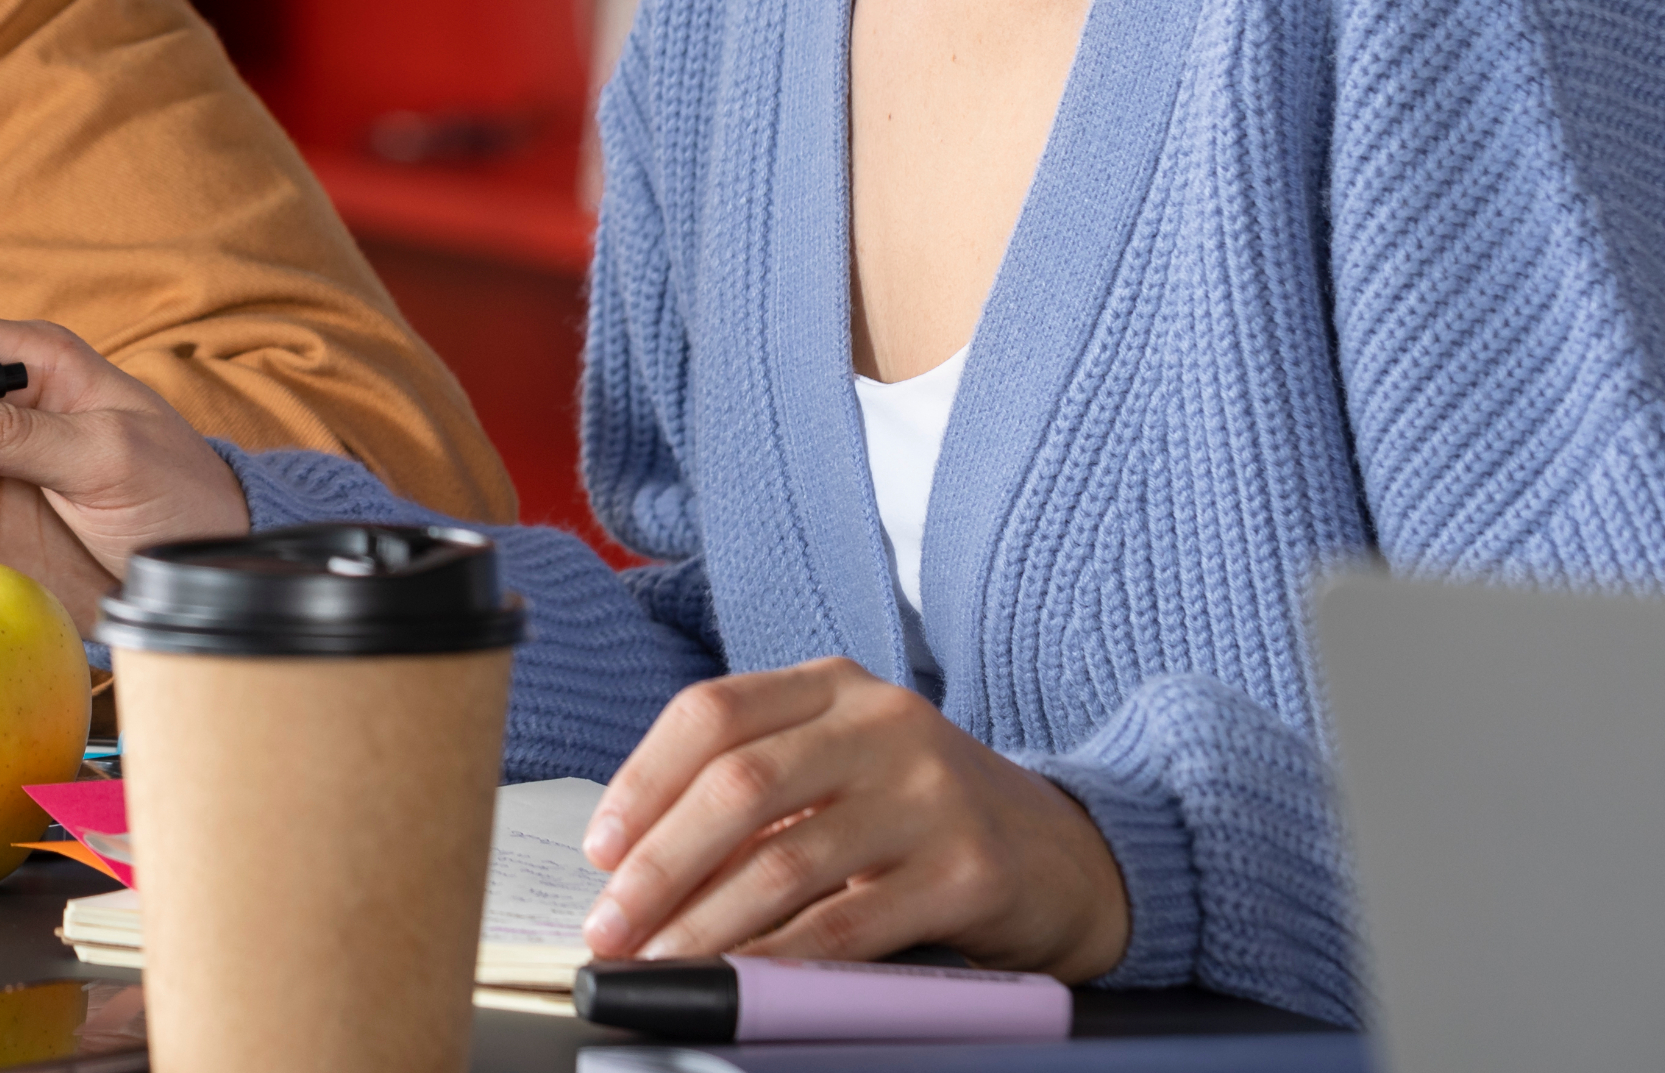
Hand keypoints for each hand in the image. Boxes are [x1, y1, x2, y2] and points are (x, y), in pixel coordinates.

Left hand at [576, 658, 1129, 980]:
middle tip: (612, 925)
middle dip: (658, 864)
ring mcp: (931, 792)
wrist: (1064, 854)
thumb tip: (633, 861)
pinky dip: (782, 959)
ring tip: (660, 963)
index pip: (710, 713)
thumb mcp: (841, 768)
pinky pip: (850, 924)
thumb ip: (754, 792)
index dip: (641, 782)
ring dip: (706, 924)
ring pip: (786, 861)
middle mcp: (883, 722)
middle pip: (738, 784)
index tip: (600, 849)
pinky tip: (741, 981)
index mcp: (833, 684)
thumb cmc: (919, 813)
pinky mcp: (967, 870)